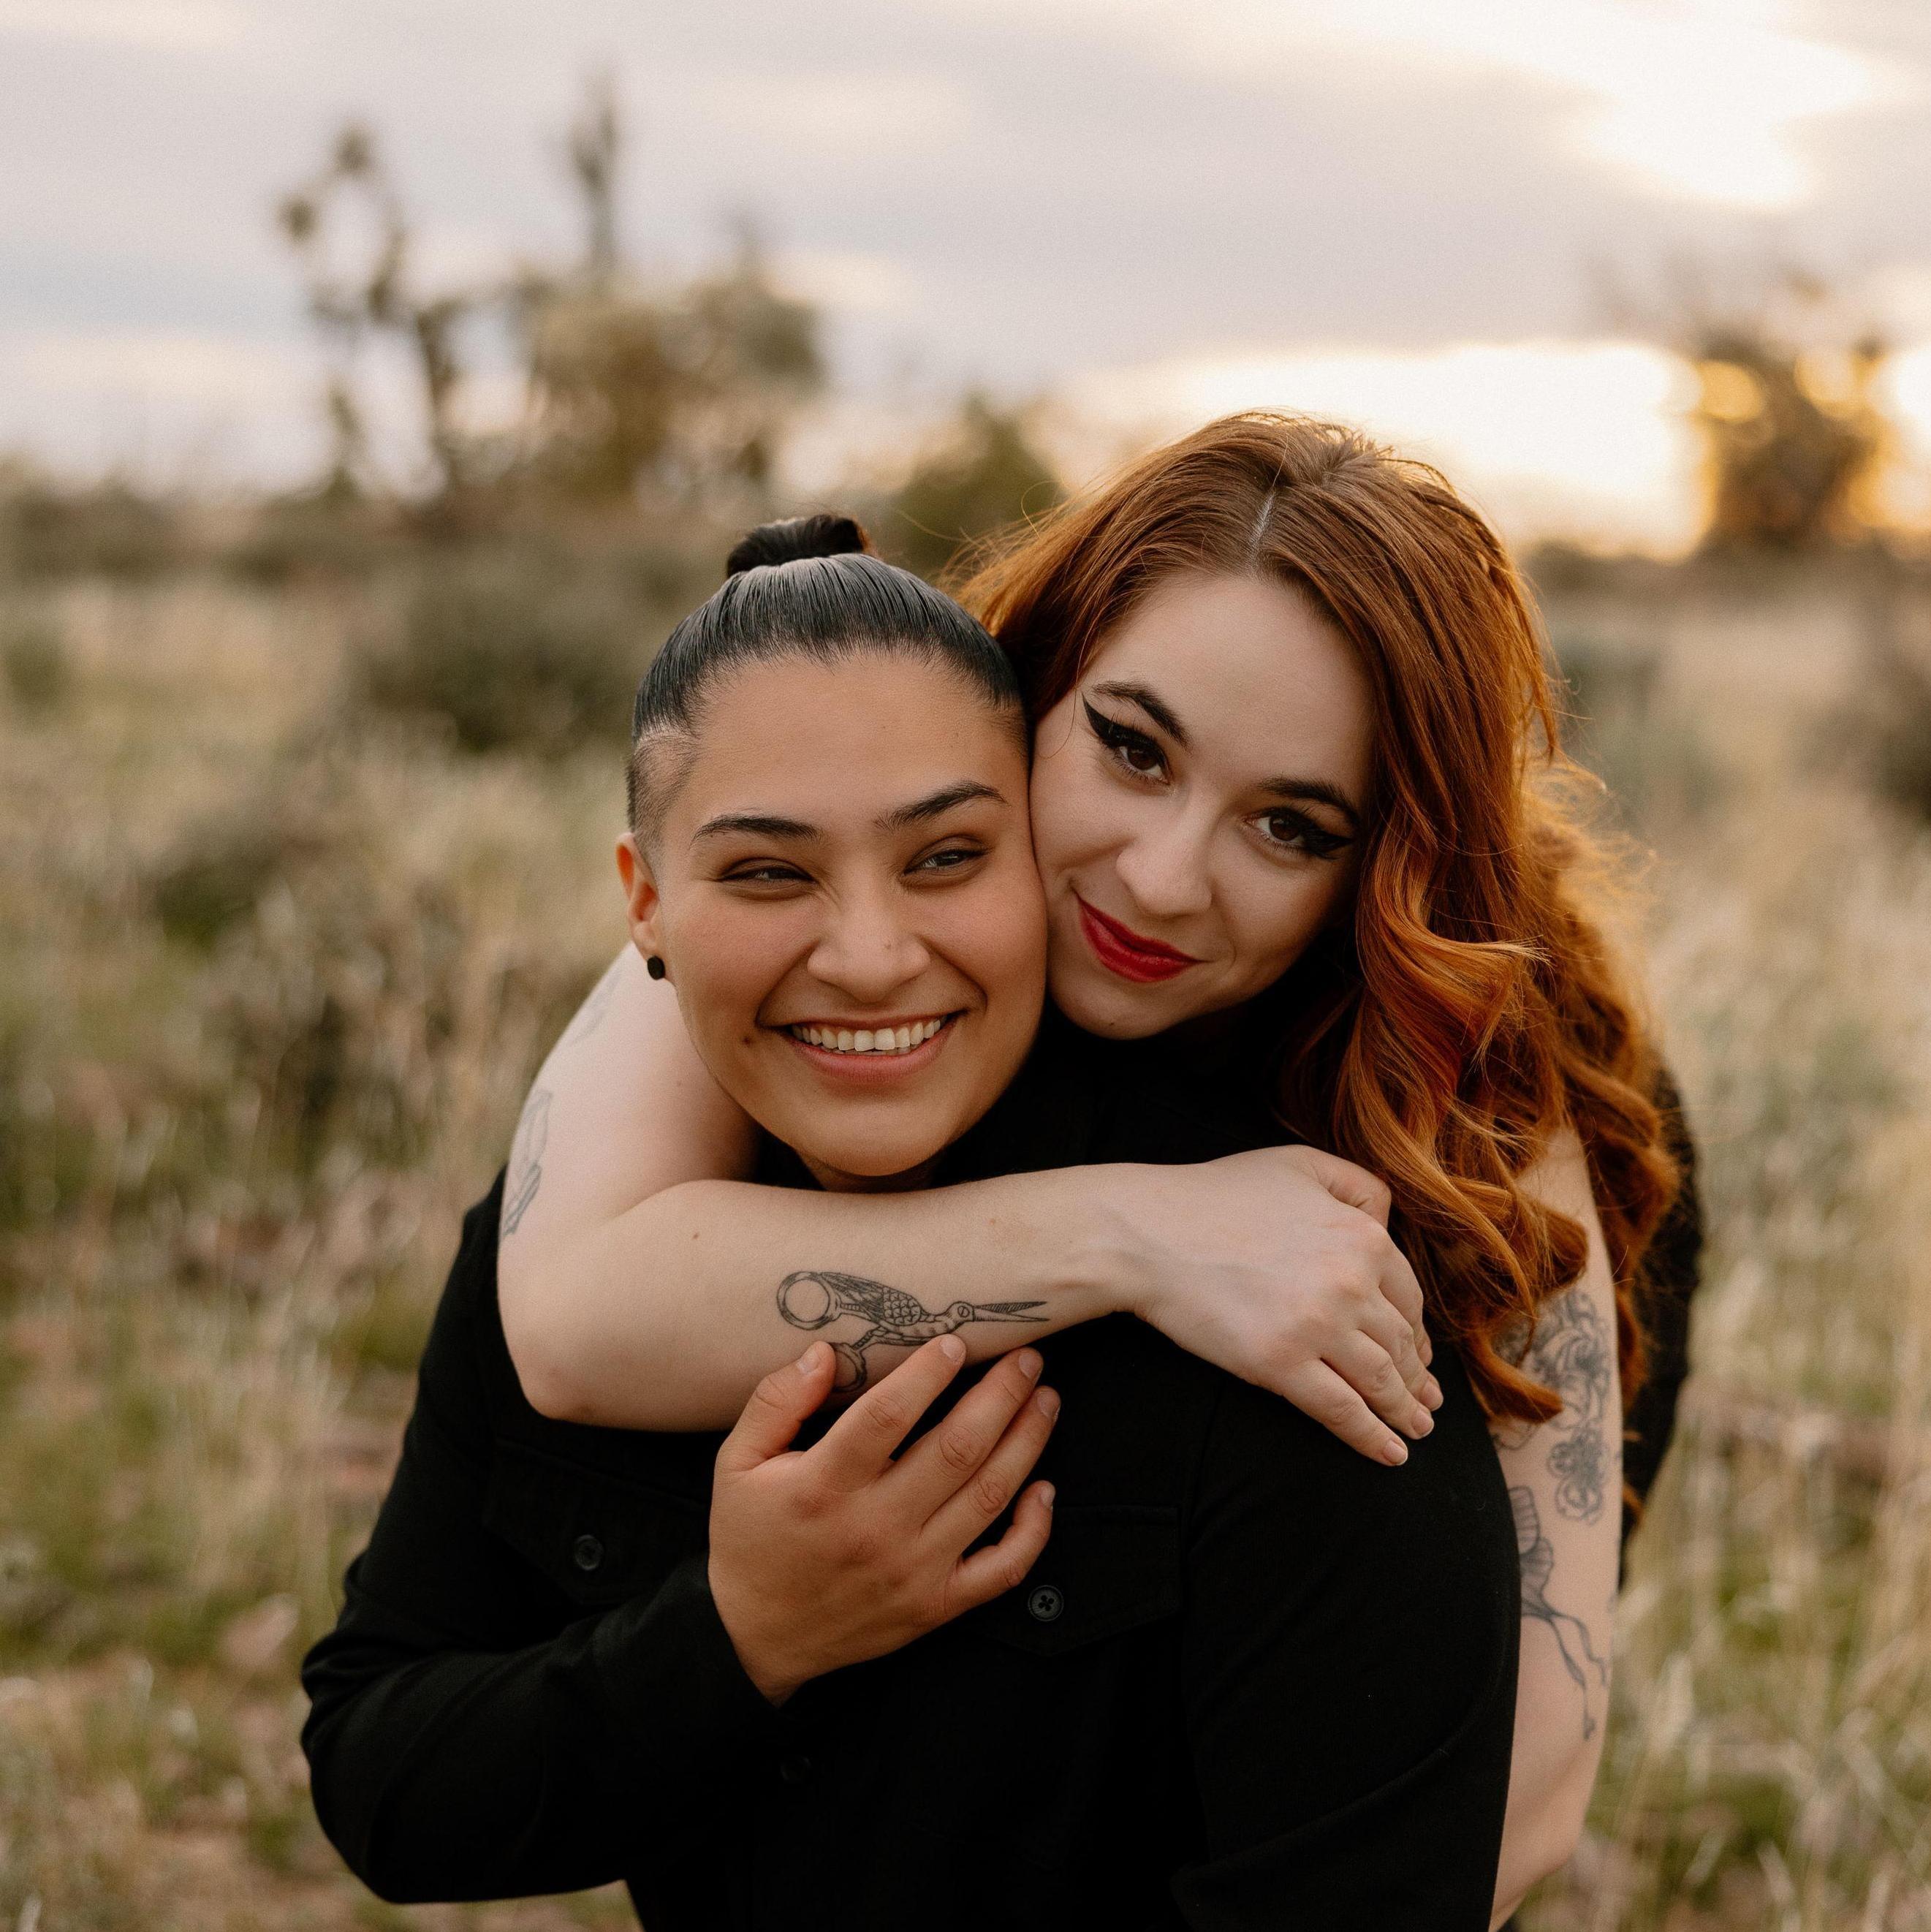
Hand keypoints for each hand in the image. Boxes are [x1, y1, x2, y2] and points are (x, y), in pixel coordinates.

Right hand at [708, 1335, 1059, 1703]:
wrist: (753, 1637)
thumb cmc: (750, 1539)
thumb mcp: (736, 1462)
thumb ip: (775, 1401)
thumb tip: (824, 1353)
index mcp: (824, 1486)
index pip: (887, 1416)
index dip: (928, 1374)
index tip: (957, 1342)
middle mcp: (875, 1527)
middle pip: (957, 1449)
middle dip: (1001, 1395)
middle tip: (1026, 1358)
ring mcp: (912, 1570)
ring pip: (988, 1497)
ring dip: (1027, 1442)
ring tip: (1044, 1401)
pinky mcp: (934, 1605)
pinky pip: (1002, 1568)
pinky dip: (1033, 1529)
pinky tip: (1044, 1489)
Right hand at [1097, 1146, 1440, 1465]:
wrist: (1148, 1231)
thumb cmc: (1216, 1196)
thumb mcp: (1299, 1163)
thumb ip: (1358, 1186)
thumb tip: (1389, 1224)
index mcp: (1361, 1236)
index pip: (1408, 1297)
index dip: (1416, 1332)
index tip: (1419, 1355)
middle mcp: (1351, 1283)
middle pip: (1399, 1343)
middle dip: (1416, 1377)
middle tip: (1425, 1402)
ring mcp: (1318, 1326)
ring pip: (1379, 1380)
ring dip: (1404, 1411)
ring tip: (1413, 1430)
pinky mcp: (1281, 1364)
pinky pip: (1341, 1410)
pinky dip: (1370, 1437)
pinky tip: (1388, 1453)